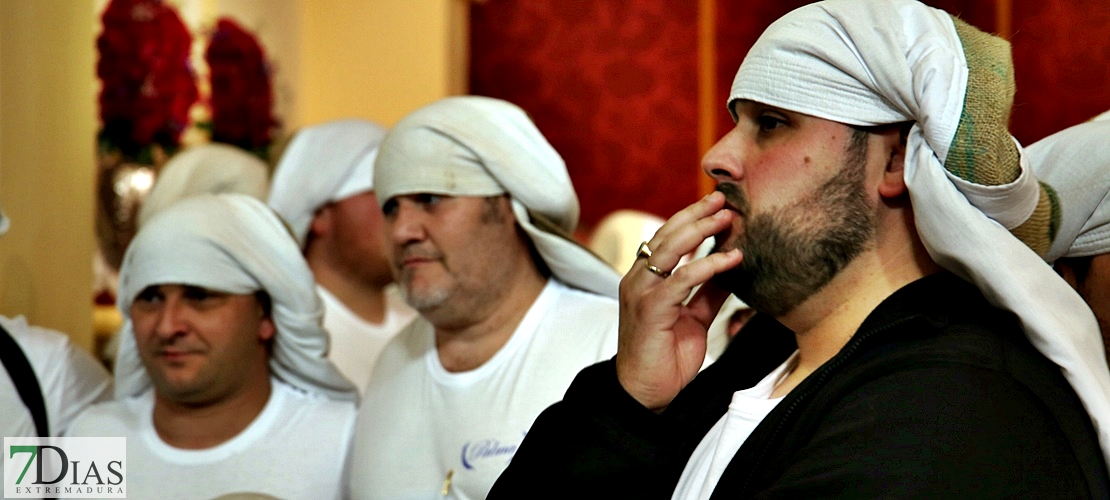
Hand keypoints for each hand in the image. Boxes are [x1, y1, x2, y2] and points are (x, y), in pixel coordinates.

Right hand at [615, 191, 742, 410]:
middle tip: (724, 200)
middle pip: (667, 235)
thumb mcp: (694, 317)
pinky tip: (730, 259)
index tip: (718, 205)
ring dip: (701, 230)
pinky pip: (681, 279)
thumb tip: (729, 266)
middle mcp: (638, 280)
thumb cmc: (666, 357)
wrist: (646, 394)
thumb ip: (707, 291)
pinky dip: (707, 265)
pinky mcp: (650, 310)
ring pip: (670, 249)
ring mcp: (640, 293)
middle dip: (697, 214)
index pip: (667, 237)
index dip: (692, 218)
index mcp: (645, 278)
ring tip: (727, 218)